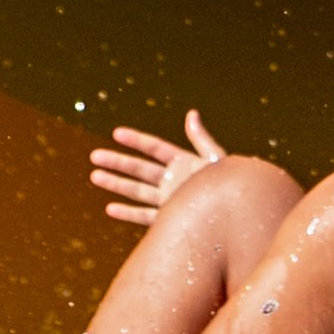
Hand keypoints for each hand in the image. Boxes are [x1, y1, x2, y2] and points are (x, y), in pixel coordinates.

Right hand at [89, 113, 233, 225]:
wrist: (239, 215)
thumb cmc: (231, 185)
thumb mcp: (216, 159)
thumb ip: (201, 139)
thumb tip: (191, 114)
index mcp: (184, 162)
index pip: (155, 148)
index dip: (136, 140)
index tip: (116, 133)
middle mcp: (173, 180)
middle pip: (140, 169)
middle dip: (117, 162)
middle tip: (94, 156)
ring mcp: (169, 200)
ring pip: (137, 191)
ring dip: (116, 184)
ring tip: (95, 176)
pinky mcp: (170, 219)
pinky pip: (145, 216)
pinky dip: (128, 213)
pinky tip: (110, 208)